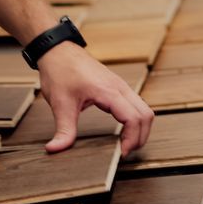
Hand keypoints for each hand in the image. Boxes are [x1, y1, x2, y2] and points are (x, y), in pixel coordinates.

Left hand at [37, 41, 154, 156]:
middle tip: (125, 152)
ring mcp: (121, 86)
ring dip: (141, 128)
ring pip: (145, 109)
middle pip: (146, 115)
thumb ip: (63, 129)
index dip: (131, 139)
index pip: (133, 118)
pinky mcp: (118, 87)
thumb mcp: (60, 103)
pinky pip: (137, 104)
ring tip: (127, 143)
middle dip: (140, 137)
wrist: (58, 50)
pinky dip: (136, 120)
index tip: (121, 153)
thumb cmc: (60, 70)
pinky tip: (124, 130)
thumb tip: (56, 149)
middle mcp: (120, 87)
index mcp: (108, 91)